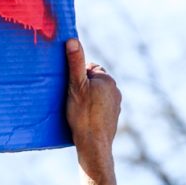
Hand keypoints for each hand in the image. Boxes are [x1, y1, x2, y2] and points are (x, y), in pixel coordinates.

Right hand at [65, 36, 120, 177]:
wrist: (94, 145)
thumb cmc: (83, 115)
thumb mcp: (75, 86)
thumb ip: (75, 62)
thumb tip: (72, 40)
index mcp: (107, 80)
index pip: (89, 68)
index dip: (77, 76)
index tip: (69, 87)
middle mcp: (115, 90)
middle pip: (93, 82)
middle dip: (83, 87)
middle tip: (70, 98)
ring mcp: (116, 105)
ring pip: (97, 95)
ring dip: (87, 99)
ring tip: (75, 109)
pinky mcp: (113, 117)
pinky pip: (100, 108)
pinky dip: (92, 110)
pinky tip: (83, 118)